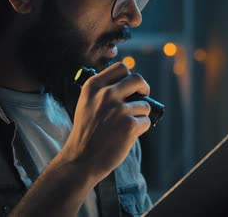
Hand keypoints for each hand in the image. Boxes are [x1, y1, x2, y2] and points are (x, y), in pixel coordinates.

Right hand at [60, 62, 151, 180]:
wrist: (80, 159)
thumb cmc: (85, 132)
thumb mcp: (85, 103)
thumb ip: (102, 91)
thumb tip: (128, 84)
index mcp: (94, 86)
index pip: (121, 67)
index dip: (130, 76)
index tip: (132, 86)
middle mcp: (106, 94)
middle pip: (138, 79)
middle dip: (144, 88)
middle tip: (143, 96)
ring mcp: (119, 109)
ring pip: (145, 105)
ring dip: (140, 115)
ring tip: (126, 127)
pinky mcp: (130, 125)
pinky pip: (146, 121)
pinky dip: (141, 129)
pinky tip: (127, 136)